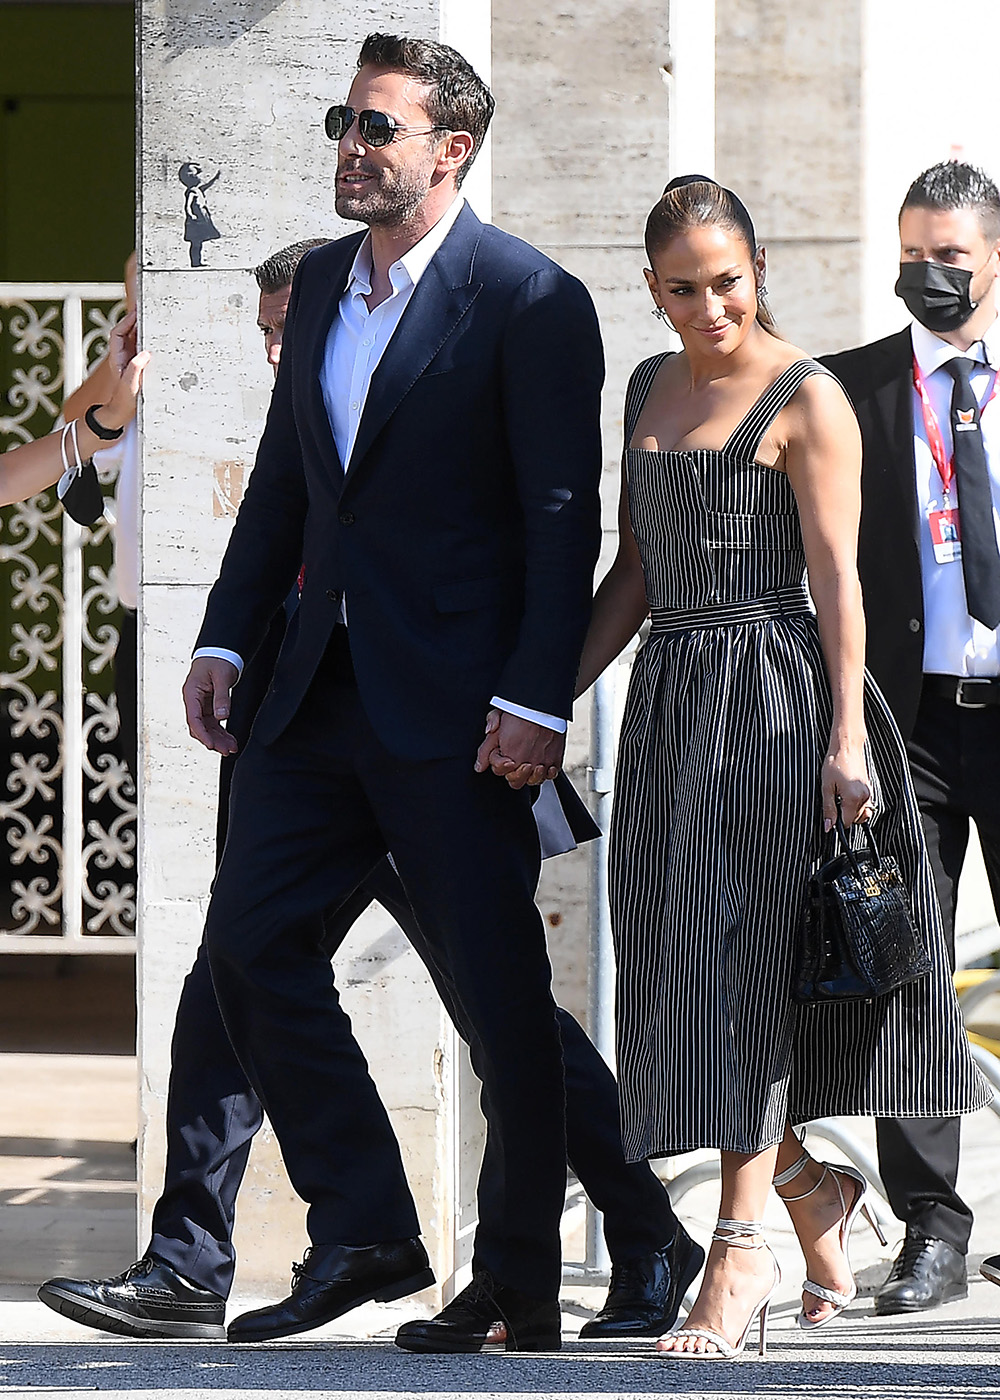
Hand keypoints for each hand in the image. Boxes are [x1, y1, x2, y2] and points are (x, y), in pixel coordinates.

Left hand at [99, 309, 149, 430]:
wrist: (121, 414)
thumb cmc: (124, 402)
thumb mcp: (130, 386)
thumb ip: (135, 370)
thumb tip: (144, 353)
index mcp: (118, 358)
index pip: (119, 333)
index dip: (127, 321)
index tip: (137, 312)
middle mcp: (123, 357)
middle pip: (127, 333)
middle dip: (135, 321)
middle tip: (147, 310)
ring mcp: (130, 362)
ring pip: (135, 340)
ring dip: (142, 330)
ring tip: (154, 320)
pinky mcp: (138, 368)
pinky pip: (142, 350)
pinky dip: (148, 342)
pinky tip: (158, 340)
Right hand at [183, 656, 239, 754]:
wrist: (220, 652)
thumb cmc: (218, 660)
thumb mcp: (222, 677)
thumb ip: (222, 697)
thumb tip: (222, 716)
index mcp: (191, 693)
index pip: (194, 719)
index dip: (203, 734)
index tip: (212, 745)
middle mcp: (194, 701)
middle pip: (199, 727)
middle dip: (212, 740)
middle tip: (226, 751)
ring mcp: (200, 705)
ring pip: (207, 727)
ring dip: (218, 739)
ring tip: (231, 748)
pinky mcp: (208, 706)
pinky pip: (213, 723)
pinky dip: (221, 732)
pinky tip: (230, 740)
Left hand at [474, 708, 564, 789]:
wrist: (542, 703)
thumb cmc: (518, 711)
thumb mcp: (495, 726)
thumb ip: (485, 750)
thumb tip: (479, 766)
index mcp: (509, 758)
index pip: (499, 772)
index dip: (498, 761)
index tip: (502, 750)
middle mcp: (526, 764)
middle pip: (516, 782)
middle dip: (512, 773)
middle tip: (514, 759)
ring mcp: (542, 763)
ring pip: (534, 781)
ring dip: (530, 774)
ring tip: (530, 761)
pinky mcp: (556, 759)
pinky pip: (551, 775)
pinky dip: (548, 771)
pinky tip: (543, 762)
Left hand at [822, 740, 871, 829]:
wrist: (846, 746)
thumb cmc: (834, 763)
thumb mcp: (826, 787)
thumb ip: (828, 809)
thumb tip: (829, 827)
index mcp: (853, 798)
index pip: (847, 823)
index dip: (836, 821)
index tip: (830, 813)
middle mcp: (865, 798)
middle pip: (854, 819)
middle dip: (843, 814)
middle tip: (833, 799)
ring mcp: (869, 793)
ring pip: (860, 813)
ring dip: (849, 810)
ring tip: (839, 795)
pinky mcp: (869, 788)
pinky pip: (864, 805)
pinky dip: (855, 804)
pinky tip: (846, 793)